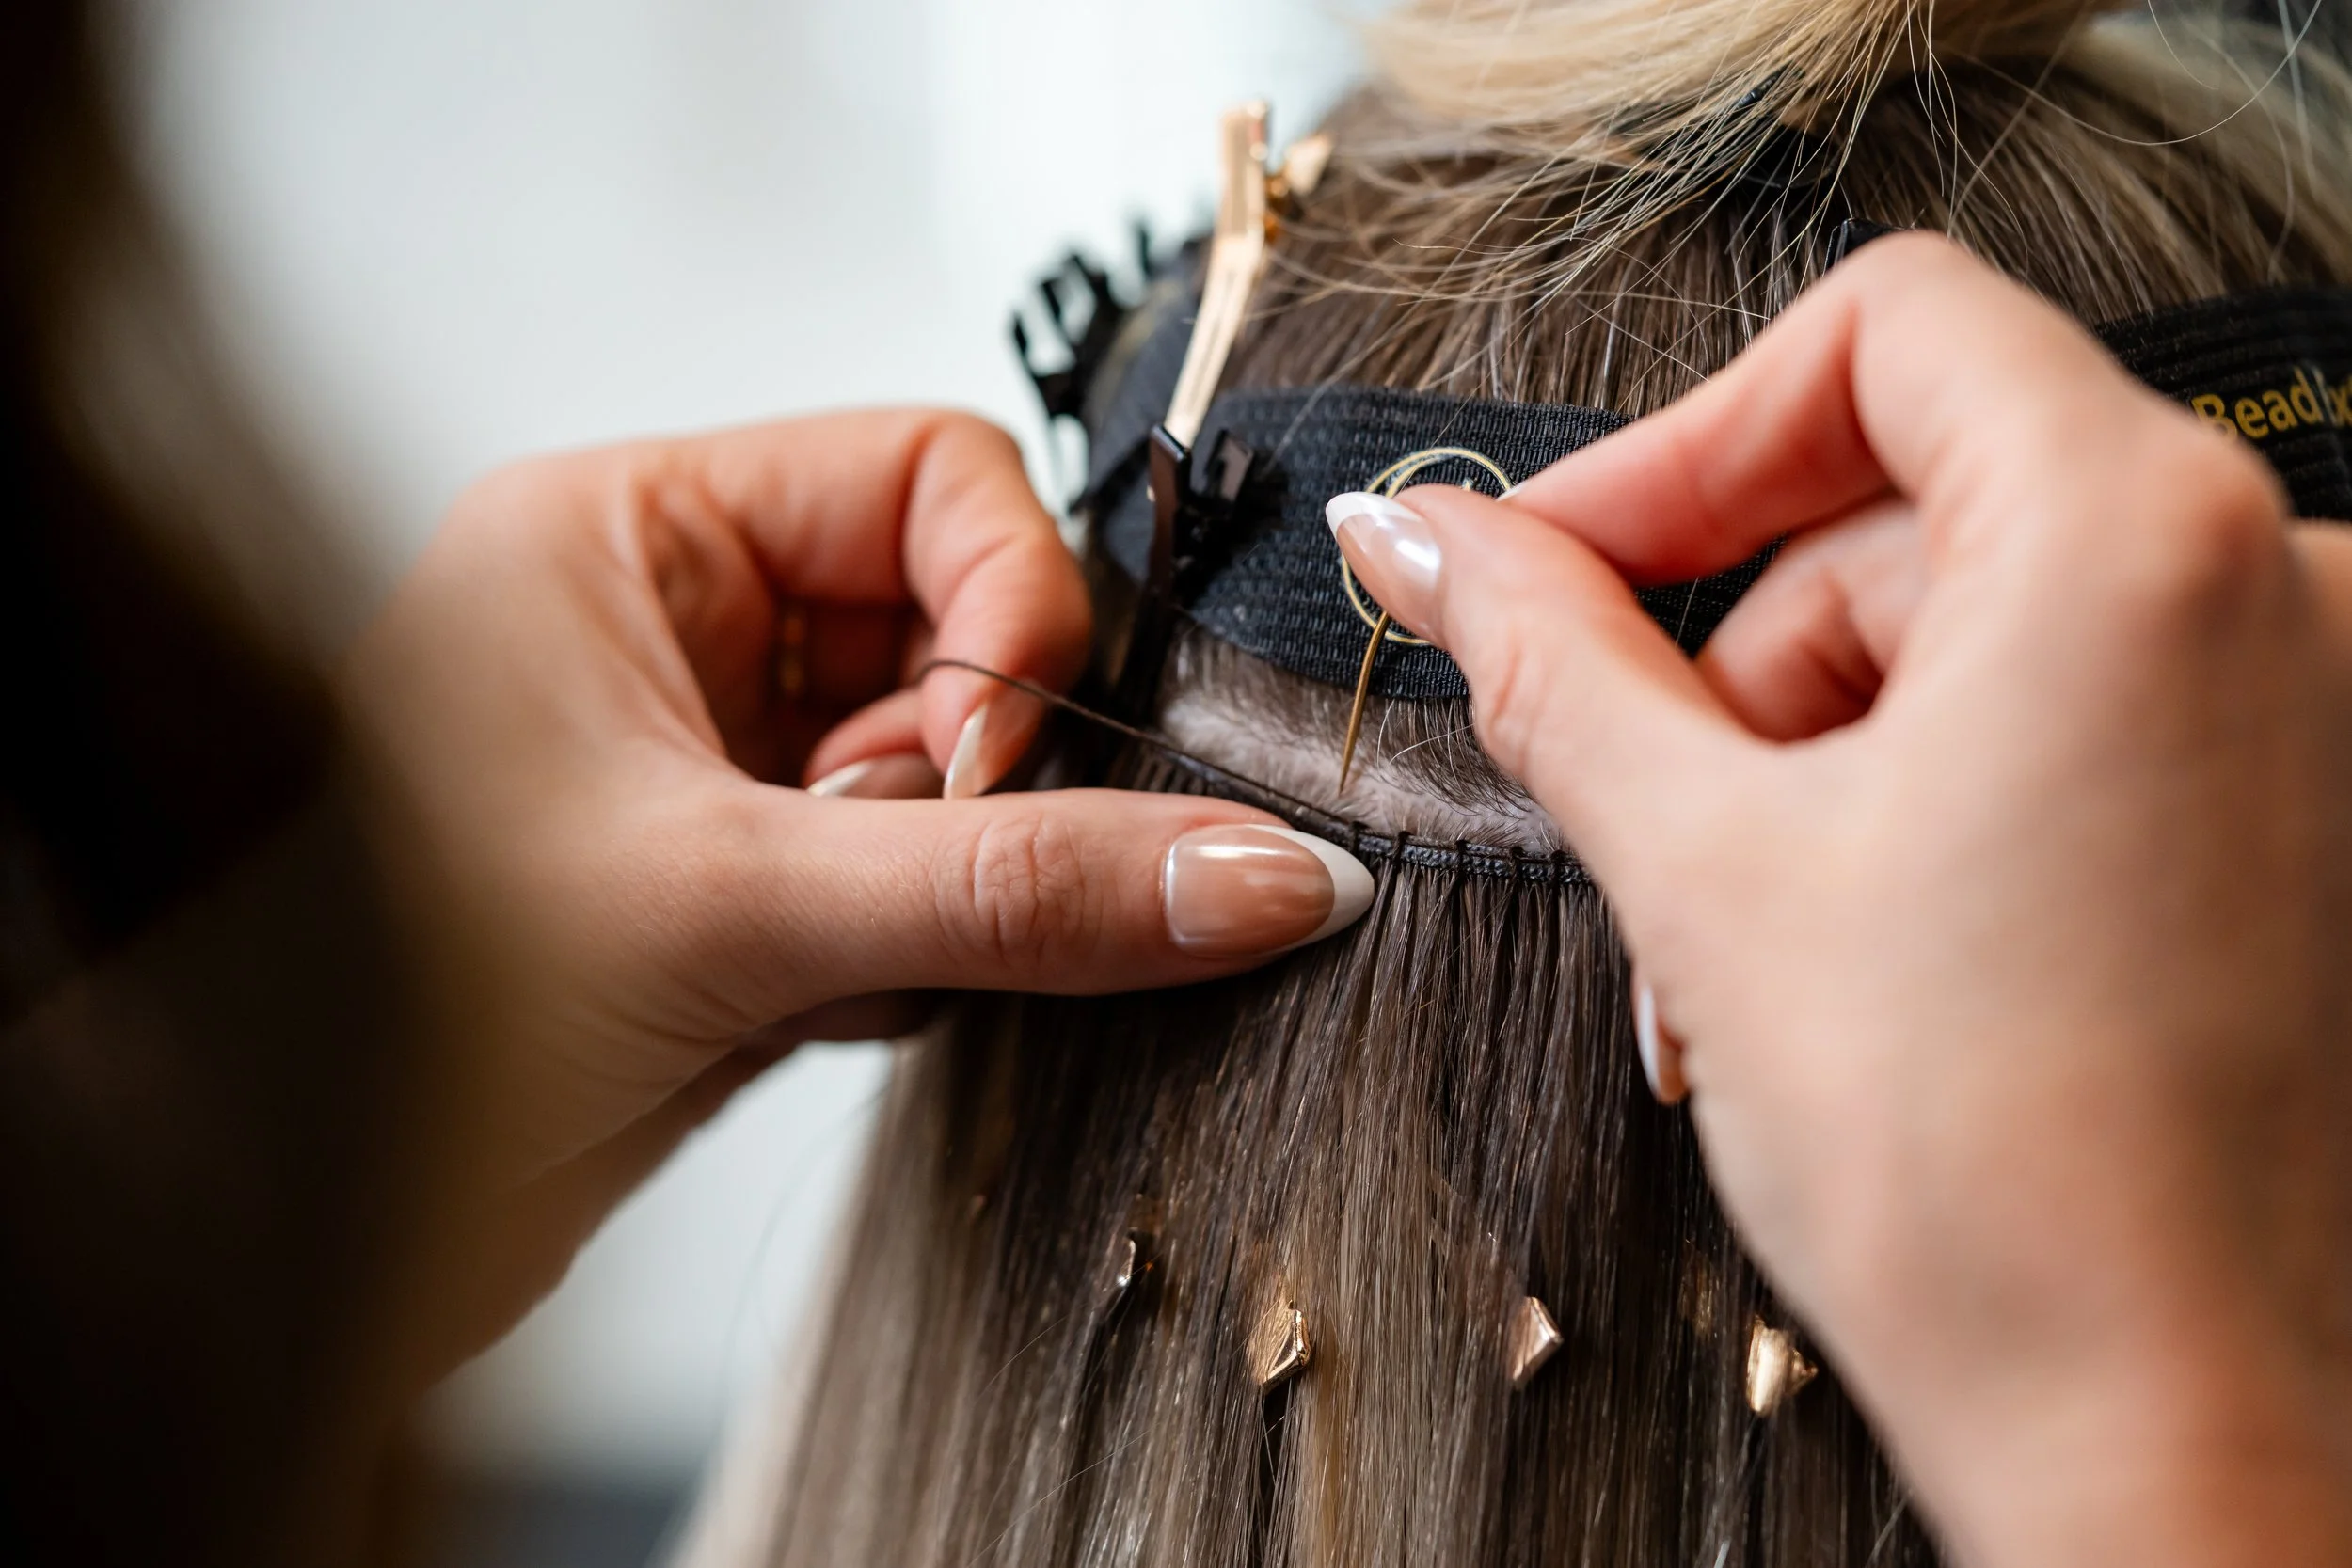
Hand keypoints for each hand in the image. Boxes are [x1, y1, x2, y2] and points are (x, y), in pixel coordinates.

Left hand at [347, 410, 1370, 1360]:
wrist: (299, 1246)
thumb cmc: (401, 1019)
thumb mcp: (729, 912)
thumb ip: (1014, 886)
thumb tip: (1254, 871)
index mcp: (626, 536)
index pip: (926, 475)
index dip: (1005, 607)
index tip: (993, 757)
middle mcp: (674, 630)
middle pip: (957, 626)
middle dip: (973, 763)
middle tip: (907, 864)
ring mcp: (715, 768)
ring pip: (955, 774)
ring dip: (940, 877)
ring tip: (813, 955)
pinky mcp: (745, 899)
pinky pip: (922, 887)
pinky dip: (913, 955)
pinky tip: (806, 1008)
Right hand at [1329, 237, 2351, 1565]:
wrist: (2161, 1434)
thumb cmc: (1991, 1182)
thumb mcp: (1705, 868)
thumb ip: (1546, 659)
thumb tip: (1424, 540)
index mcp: (2141, 541)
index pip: (1878, 335)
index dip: (1682, 445)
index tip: (1556, 561)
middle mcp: (2270, 585)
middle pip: (1902, 504)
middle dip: (1733, 657)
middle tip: (1641, 810)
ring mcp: (2299, 700)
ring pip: (1961, 624)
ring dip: (1806, 754)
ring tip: (1740, 933)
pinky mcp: (2285, 802)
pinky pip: (2048, 710)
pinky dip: (1913, 792)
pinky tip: (1839, 938)